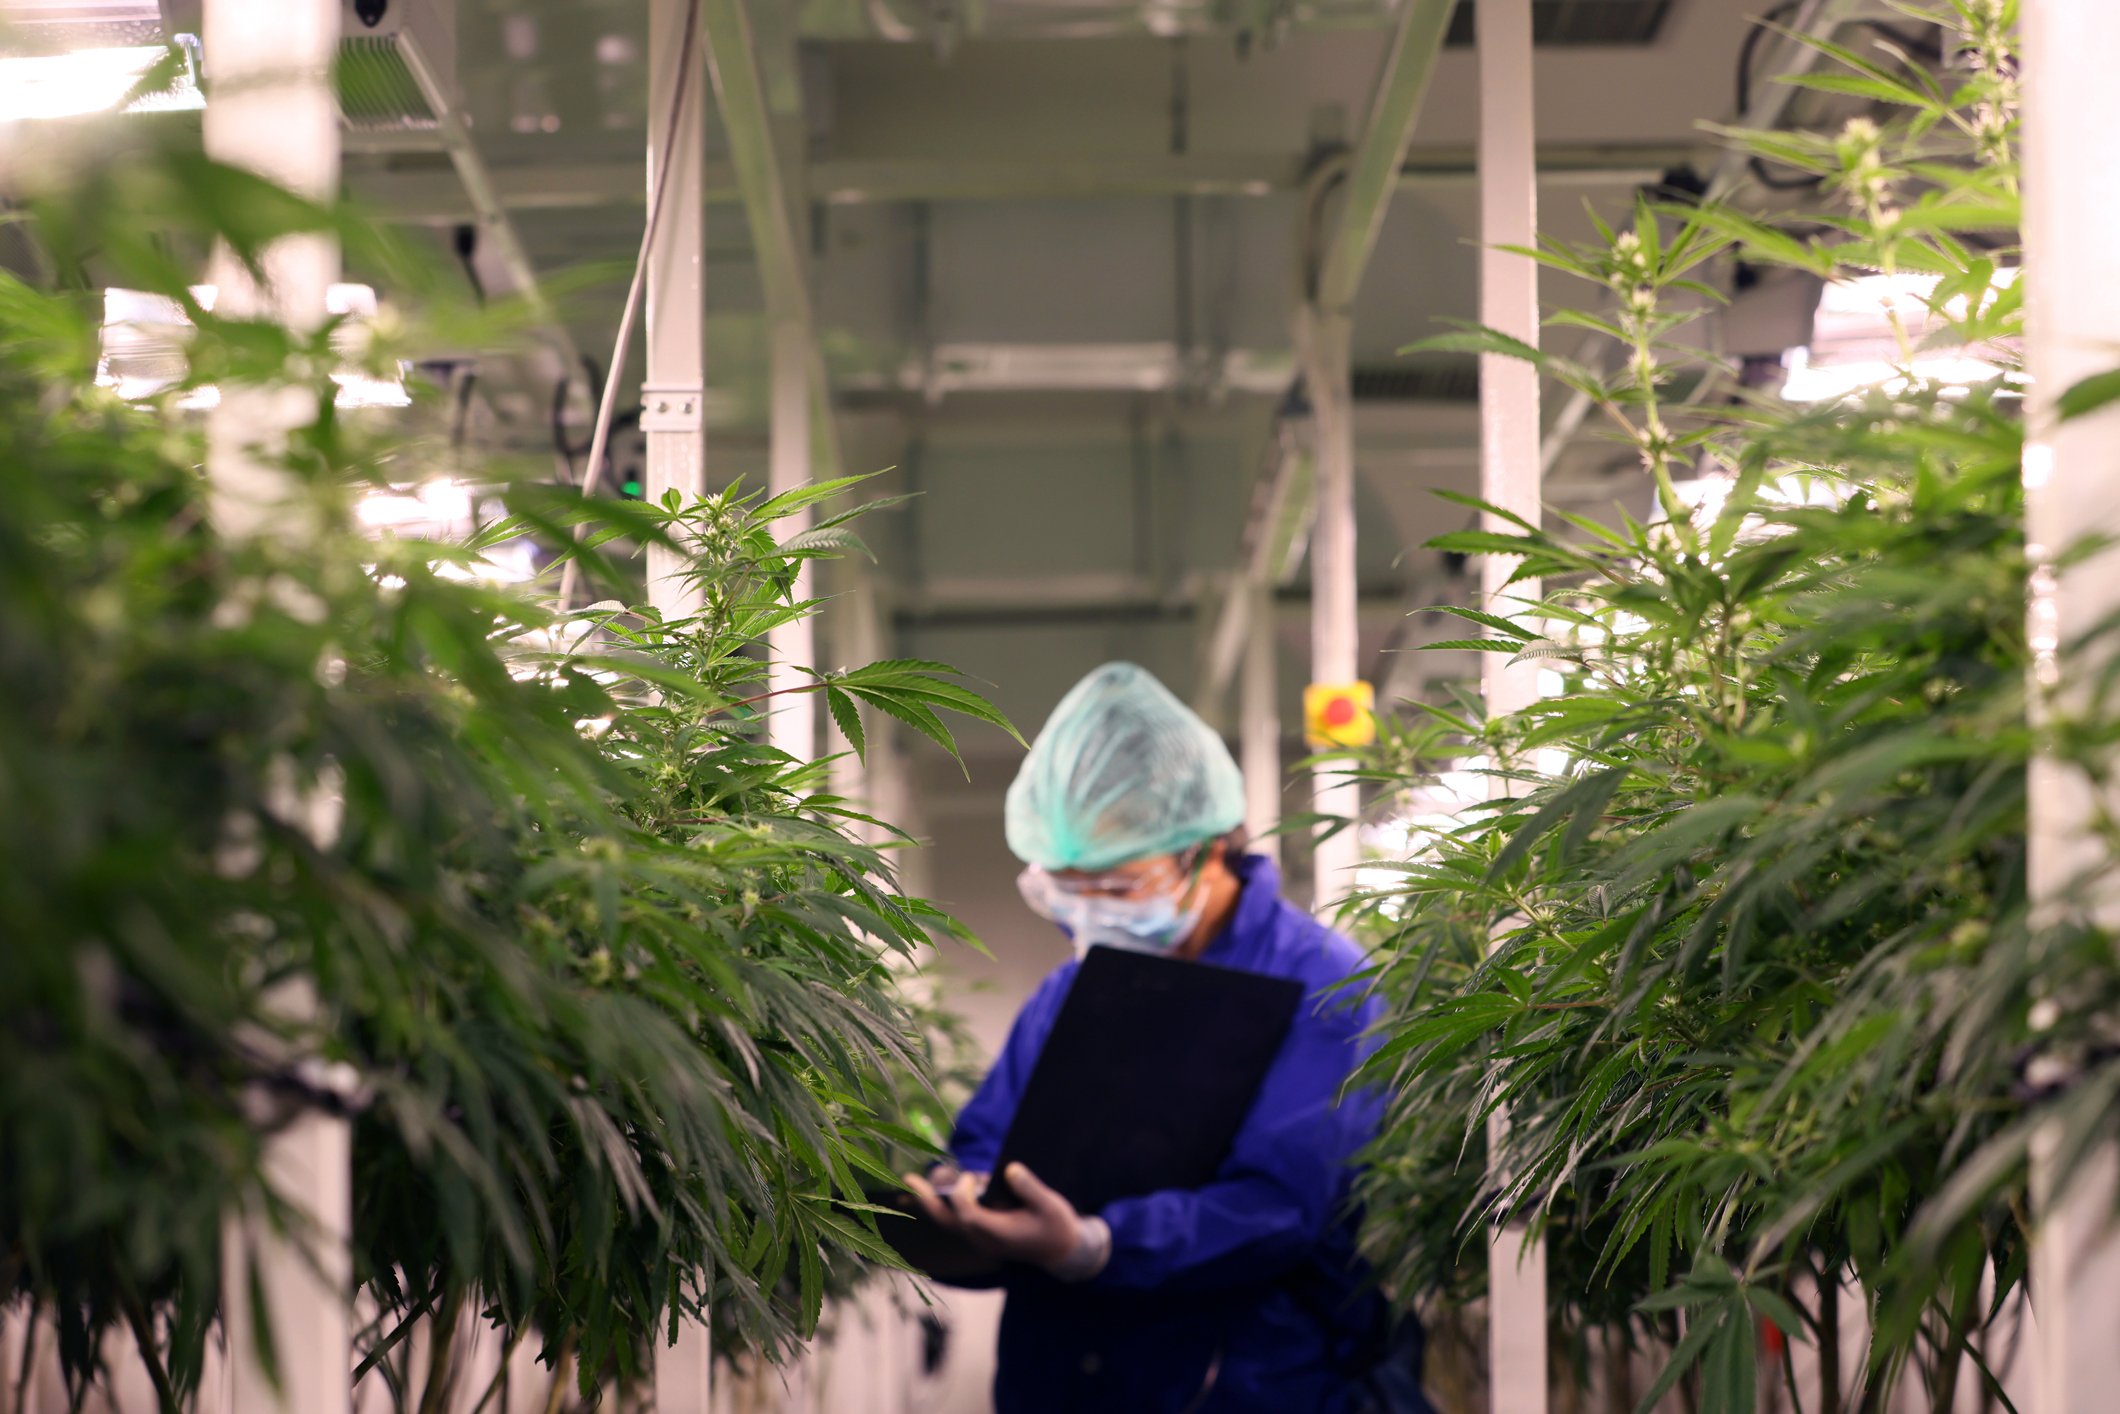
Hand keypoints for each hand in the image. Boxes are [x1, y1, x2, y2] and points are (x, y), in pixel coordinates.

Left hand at [902, 1162, 1109, 1279]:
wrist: (1063, 1252)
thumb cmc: (1057, 1226)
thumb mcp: (1050, 1205)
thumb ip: (1029, 1188)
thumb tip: (1010, 1169)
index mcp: (998, 1235)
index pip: (967, 1216)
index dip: (961, 1195)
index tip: (970, 1177)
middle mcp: (984, 1240)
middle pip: (948, 1222)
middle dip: (927, 1200)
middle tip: (908, 1178)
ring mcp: (982, 1240)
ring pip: (949, 1222)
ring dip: (933, 1201)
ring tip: (914, 1180)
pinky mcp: (984, 1234)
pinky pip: (957, 1220)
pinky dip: (946, 1204)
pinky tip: (940, 1186)